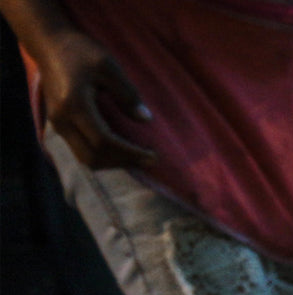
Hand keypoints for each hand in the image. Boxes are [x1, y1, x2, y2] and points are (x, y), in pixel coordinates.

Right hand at [37, 29, 155, 168]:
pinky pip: (81, 150)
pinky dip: (103, 156)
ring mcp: (57, 124)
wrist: (50, 45)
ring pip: (85, 158)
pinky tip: (122, 153)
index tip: (153, 156)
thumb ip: (127, 93)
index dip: (129, 153)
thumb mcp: (108, 66)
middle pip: (92, 156)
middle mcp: (62, 119)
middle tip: (150, 160)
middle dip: (123, 162)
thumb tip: (146, 119)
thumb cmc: (81, 52)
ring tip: (138, 158)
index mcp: (74, 104)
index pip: (103, 141)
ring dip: (113, 163)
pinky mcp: (59, 124)